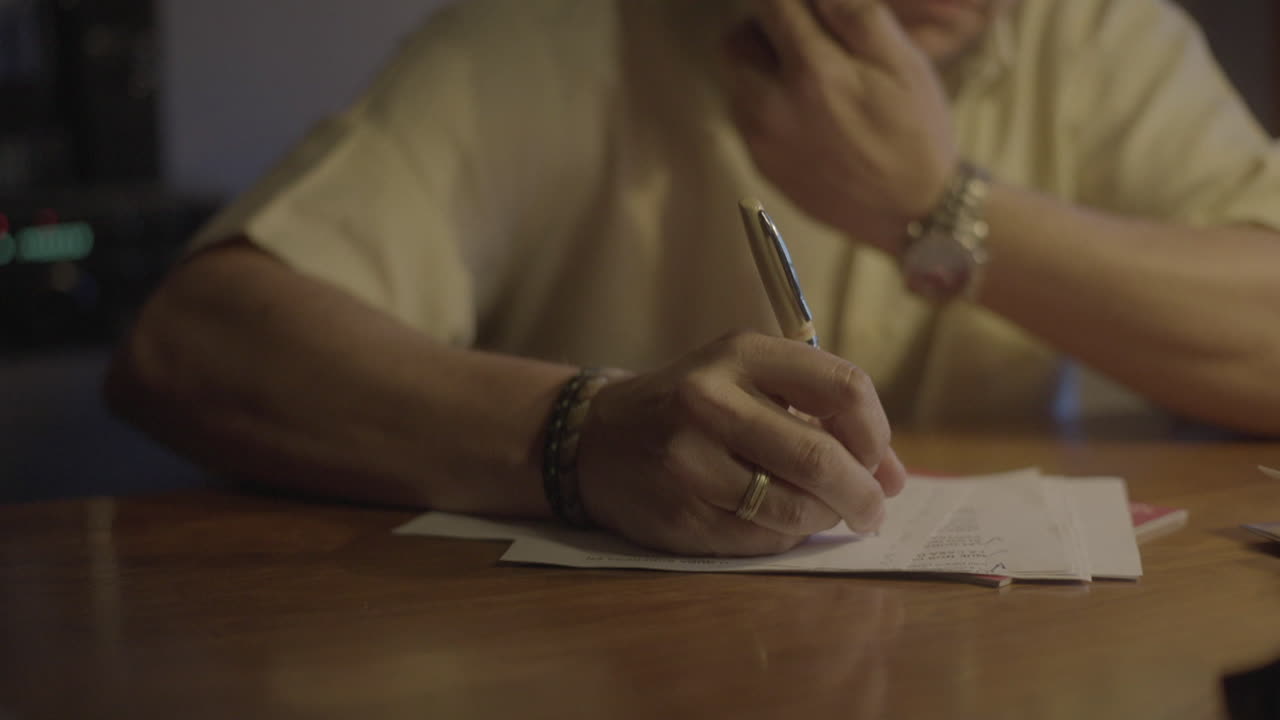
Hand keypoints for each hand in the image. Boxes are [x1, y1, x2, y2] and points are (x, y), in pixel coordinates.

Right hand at [576, 331, 906, 556]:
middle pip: (821, 458)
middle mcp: (711, 400)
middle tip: (873, 510)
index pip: (843, 389)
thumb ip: (823, 417)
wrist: (596, 439)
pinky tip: (778, 524)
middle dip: (863, 494)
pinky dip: (786, 538)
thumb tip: (895, 477)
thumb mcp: (749, 382)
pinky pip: (761, 540)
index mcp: (741, 353)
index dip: (878, 434)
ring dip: (826, 520)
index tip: (879, 459)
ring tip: (826, 516)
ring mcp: (689, 460)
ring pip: (795, 509)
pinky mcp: (679, 512)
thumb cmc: (692, 407)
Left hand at [726, 0, 957, 252]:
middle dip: (766, 30)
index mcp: (813, 72)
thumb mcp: (903, 63)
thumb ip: (856, 15)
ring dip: (761, 68)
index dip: (791, 1)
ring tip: (806, 79)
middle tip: (804, 38)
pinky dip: (765, 105)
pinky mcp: (762, 165)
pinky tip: (804, 115)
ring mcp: (761, 140)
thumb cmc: (916, 133)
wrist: (912, 213)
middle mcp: (773, 106)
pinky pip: (746, 118)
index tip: (808, 9)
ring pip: (737, 81)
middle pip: (739, 41)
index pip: (774, 5)